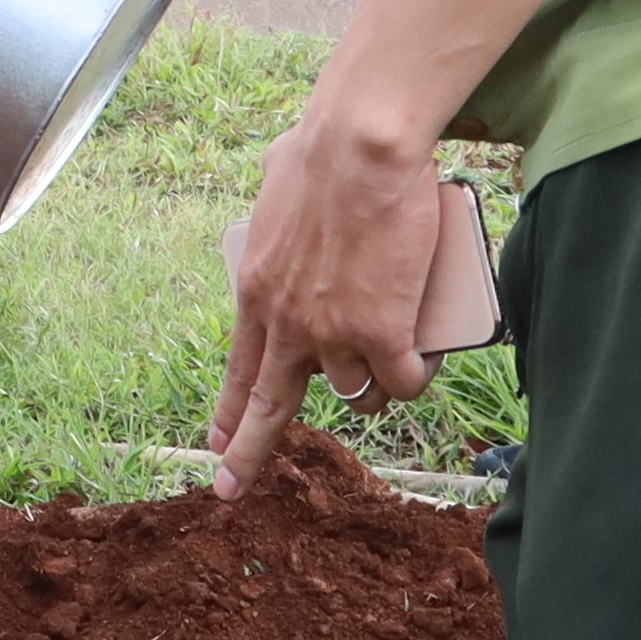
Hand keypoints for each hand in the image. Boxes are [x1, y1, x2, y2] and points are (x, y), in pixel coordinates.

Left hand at [206, 105, 445, 493]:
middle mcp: (287, 322)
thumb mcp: (275, 189)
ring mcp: (333, 332)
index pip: (238, 367)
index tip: (216, 446)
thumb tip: (286, 193)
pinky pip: (402, 382)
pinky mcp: (382, 332)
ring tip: (391, 369)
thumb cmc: (320, 150)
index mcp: (255, 291)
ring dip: (371, 391)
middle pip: (271, 404)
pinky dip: (415, 379)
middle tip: (231, 491)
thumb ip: (280, 215)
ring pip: (354, 393)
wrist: (358, 148)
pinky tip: (425, 363)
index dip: (229, 411)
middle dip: (249, 454)